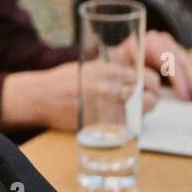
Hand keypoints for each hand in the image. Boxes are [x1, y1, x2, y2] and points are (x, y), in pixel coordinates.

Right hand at [4, 61, 159, 131]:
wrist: (40, 97)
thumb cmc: (63, 80)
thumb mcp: (89, 65)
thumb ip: (113, 67)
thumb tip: (136, 67)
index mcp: (110, 71)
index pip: (147, 78)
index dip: (151, 83)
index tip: (148, 86)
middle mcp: (112, 89)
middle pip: (149, 97)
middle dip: (150, 98)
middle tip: (145, 99)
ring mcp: (108, 109)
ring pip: (142, 112)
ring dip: (141, 111)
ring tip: (132, 109)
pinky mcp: (103, 125)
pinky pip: (128, 125)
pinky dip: (128, 122)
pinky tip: (120, 118)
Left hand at [111, 31, 191, 102]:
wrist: (114, 72)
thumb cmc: (116, 77)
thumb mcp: (120, 79)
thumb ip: (135, 84)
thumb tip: (152, 95)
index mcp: (139, 43)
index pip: (164, 56)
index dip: (177, 77)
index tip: (185, 96)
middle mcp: (156, 41)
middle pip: (180, 58)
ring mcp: (167, 46)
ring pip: (189, 61)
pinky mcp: (175, 55)